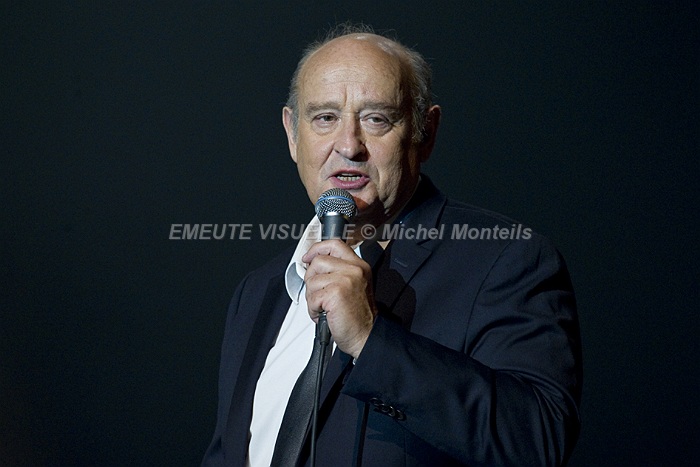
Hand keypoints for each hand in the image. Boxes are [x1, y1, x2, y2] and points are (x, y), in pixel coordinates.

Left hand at [302, 239, 376, 357]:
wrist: (366, 335)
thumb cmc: (358, 316)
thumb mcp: (354, 285)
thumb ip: (338, 271)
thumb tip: (313, 263)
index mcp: (359, 266)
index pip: (335, 244)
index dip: (317, 248)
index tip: (308, 257)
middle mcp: (354, 270)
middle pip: (318, 261)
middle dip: (311, 279)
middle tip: (319, 294)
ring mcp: (345, 280)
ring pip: (312, 281)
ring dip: (312, 298)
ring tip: (324, 307)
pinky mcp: (335, 293)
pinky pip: (312, 297)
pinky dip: (313, 309)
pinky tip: (323, 314)